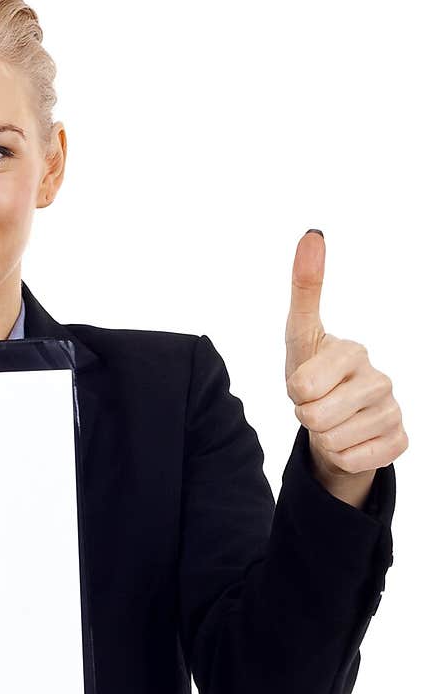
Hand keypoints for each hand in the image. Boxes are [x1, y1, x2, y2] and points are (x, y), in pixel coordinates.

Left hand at [284, 230, 407, 505]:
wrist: (333, 423)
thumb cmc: (313, 376)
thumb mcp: (299, 335)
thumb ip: (306, 287)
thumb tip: (313, 232)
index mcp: (351, 351)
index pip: (303, 384)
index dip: (294, 392)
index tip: (304, 384)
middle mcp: (378, 377)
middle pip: (315, 417)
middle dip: (305, 418)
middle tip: (314, 408)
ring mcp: (392, 409)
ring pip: (334, 441)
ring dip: (323, 440)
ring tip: (331, 424)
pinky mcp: (399, 440)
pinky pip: (357, 460)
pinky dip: (343, 458)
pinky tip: (350, 442)